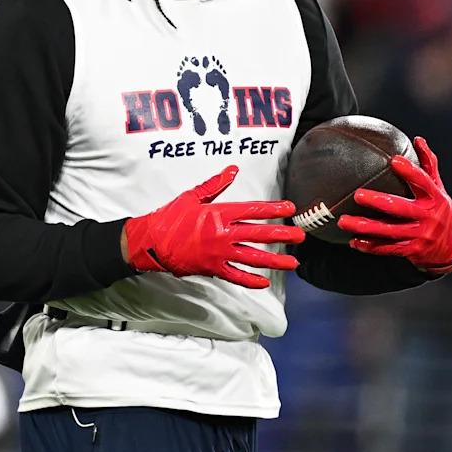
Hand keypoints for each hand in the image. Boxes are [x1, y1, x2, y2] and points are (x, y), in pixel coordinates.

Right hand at [125, 165, 303, 288]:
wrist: (151, 242)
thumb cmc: (169, 218)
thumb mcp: (192, 196)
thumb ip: (215, 184)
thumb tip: (233, 170)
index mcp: (219, 214)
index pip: (253, 210)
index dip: (273, 209)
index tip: (290, 209)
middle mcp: (222, 234)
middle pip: (259, 234)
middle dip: (282, 235)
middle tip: (300, 236)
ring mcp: (218, 254)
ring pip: (253, 258)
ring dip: (275, 261)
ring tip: (292, 262)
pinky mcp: (212, 269)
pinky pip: (236, 276)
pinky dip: (251, 280)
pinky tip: (265, 282)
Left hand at [335, 137, 451, 274]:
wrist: (451, 248)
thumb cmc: (440, 211)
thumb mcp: (439, 188)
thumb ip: (429, 165)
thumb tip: (419, 140)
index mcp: (435, 198)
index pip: (423, 182)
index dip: (410, 171)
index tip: (394, 161)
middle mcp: (428, 217)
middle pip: (401, 208)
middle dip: (378, 202)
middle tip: (357, 195)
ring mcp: (420, 235)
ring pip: (389, 231)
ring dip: (365, 227)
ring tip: (344, 221)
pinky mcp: (412, 250)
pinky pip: (388, 248)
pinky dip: (370, 246)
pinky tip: (353, 241)